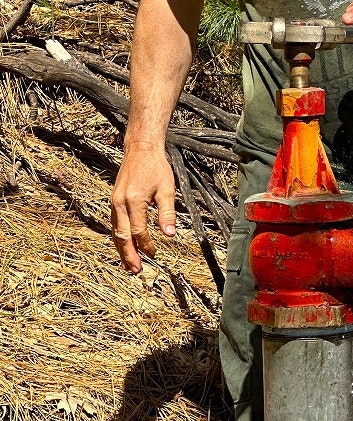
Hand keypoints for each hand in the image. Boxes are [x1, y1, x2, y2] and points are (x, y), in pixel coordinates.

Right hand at [111, 141, 175, 273]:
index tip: (155, 254)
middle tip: (136, 271)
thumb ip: (167, 213)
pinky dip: (119, 238)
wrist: (141, 149)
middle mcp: (120, 203)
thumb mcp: (167, 189)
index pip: (138, 231)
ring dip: (122, 250)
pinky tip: (125, 246)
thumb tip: (170, 234)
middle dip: (129, 255)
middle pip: (122, 236)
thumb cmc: (156, 167)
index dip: (146, 245)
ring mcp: (114, 202)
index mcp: (134, 200)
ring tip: (129, 266)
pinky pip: (115, 224)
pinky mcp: (114, 201)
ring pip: (116, 232)